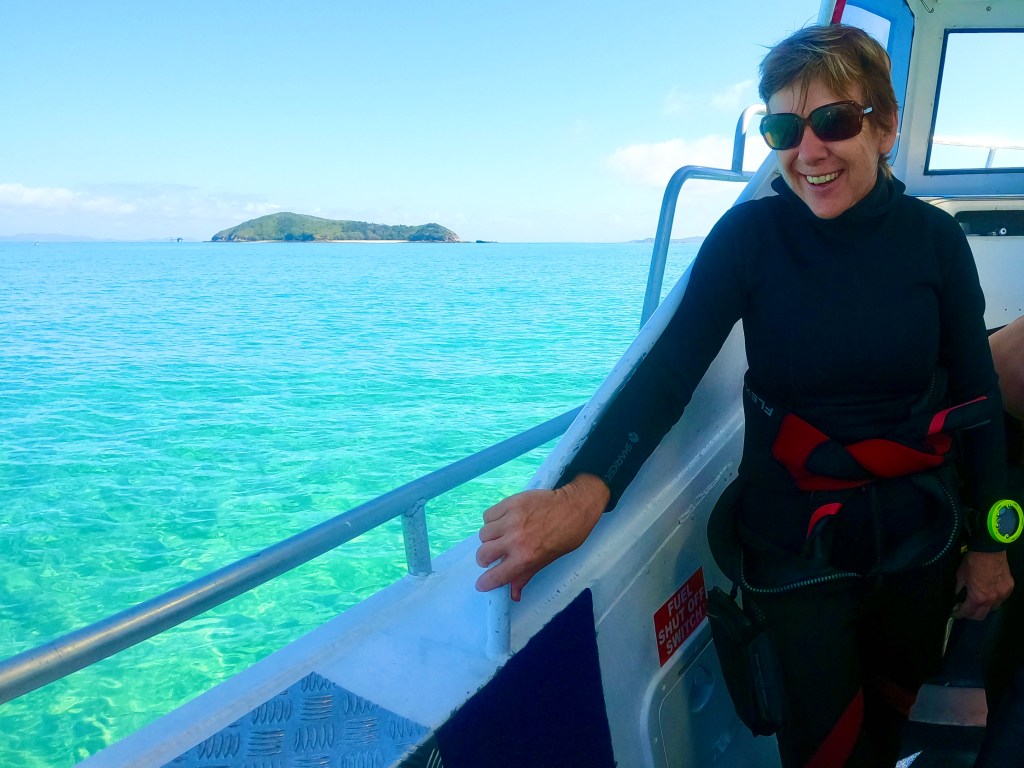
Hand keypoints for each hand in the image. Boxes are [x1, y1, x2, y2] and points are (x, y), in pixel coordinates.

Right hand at [475, 473, 609, 601]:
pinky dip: (492, 520)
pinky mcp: (510, 503)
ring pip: (484, 533)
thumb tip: (513, 596)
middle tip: (492, 557)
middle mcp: (514, 540)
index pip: (495, 576)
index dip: (485, 582)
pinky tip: (502, 521)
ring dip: (489, 538)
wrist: (574, 507)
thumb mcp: (547, 560)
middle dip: (485, 559)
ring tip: (500, 536)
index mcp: (525, 558)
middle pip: (483, 554)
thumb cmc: (565, 536)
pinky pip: (488, 515)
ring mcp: (510, 520)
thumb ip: (525, 575)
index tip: (483, 583)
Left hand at [953, 550, 1013, 619]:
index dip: (959, 614)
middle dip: (971, 615)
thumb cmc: (972, 562)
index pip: (967, 612)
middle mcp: (992, 600)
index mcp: (978, 597)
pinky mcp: (1009, 588)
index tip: (954, 613)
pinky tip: (988, 593)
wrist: (989, 550)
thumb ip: (959, 589)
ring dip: (983, 607)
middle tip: (964, 609)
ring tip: (977, 601)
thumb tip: (957, 597)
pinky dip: (993, 599)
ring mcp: (1003, 595)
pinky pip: (1001, 599)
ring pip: (992, 608)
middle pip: (981, 616)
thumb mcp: (960, 576)